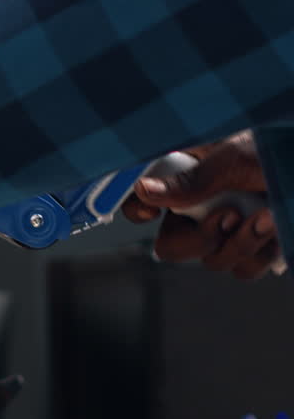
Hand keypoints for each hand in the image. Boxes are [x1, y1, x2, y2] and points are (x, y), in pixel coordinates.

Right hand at [121, 131, 281, 279]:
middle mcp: (202, 206)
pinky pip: (243, 269)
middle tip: (229, 217)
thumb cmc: (280, 148)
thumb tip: (144, 189)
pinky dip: (261, 253)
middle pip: (172, 245)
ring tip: (266, 217)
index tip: (154, 212)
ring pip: (211, 261)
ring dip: (240, 244)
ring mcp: (229, 231)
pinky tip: (276, 226)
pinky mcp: (255, 248)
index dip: (139, 210)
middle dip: (200, 239)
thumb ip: (190, 180)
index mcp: (186, 176)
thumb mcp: (234, 158)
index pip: (141, 200)